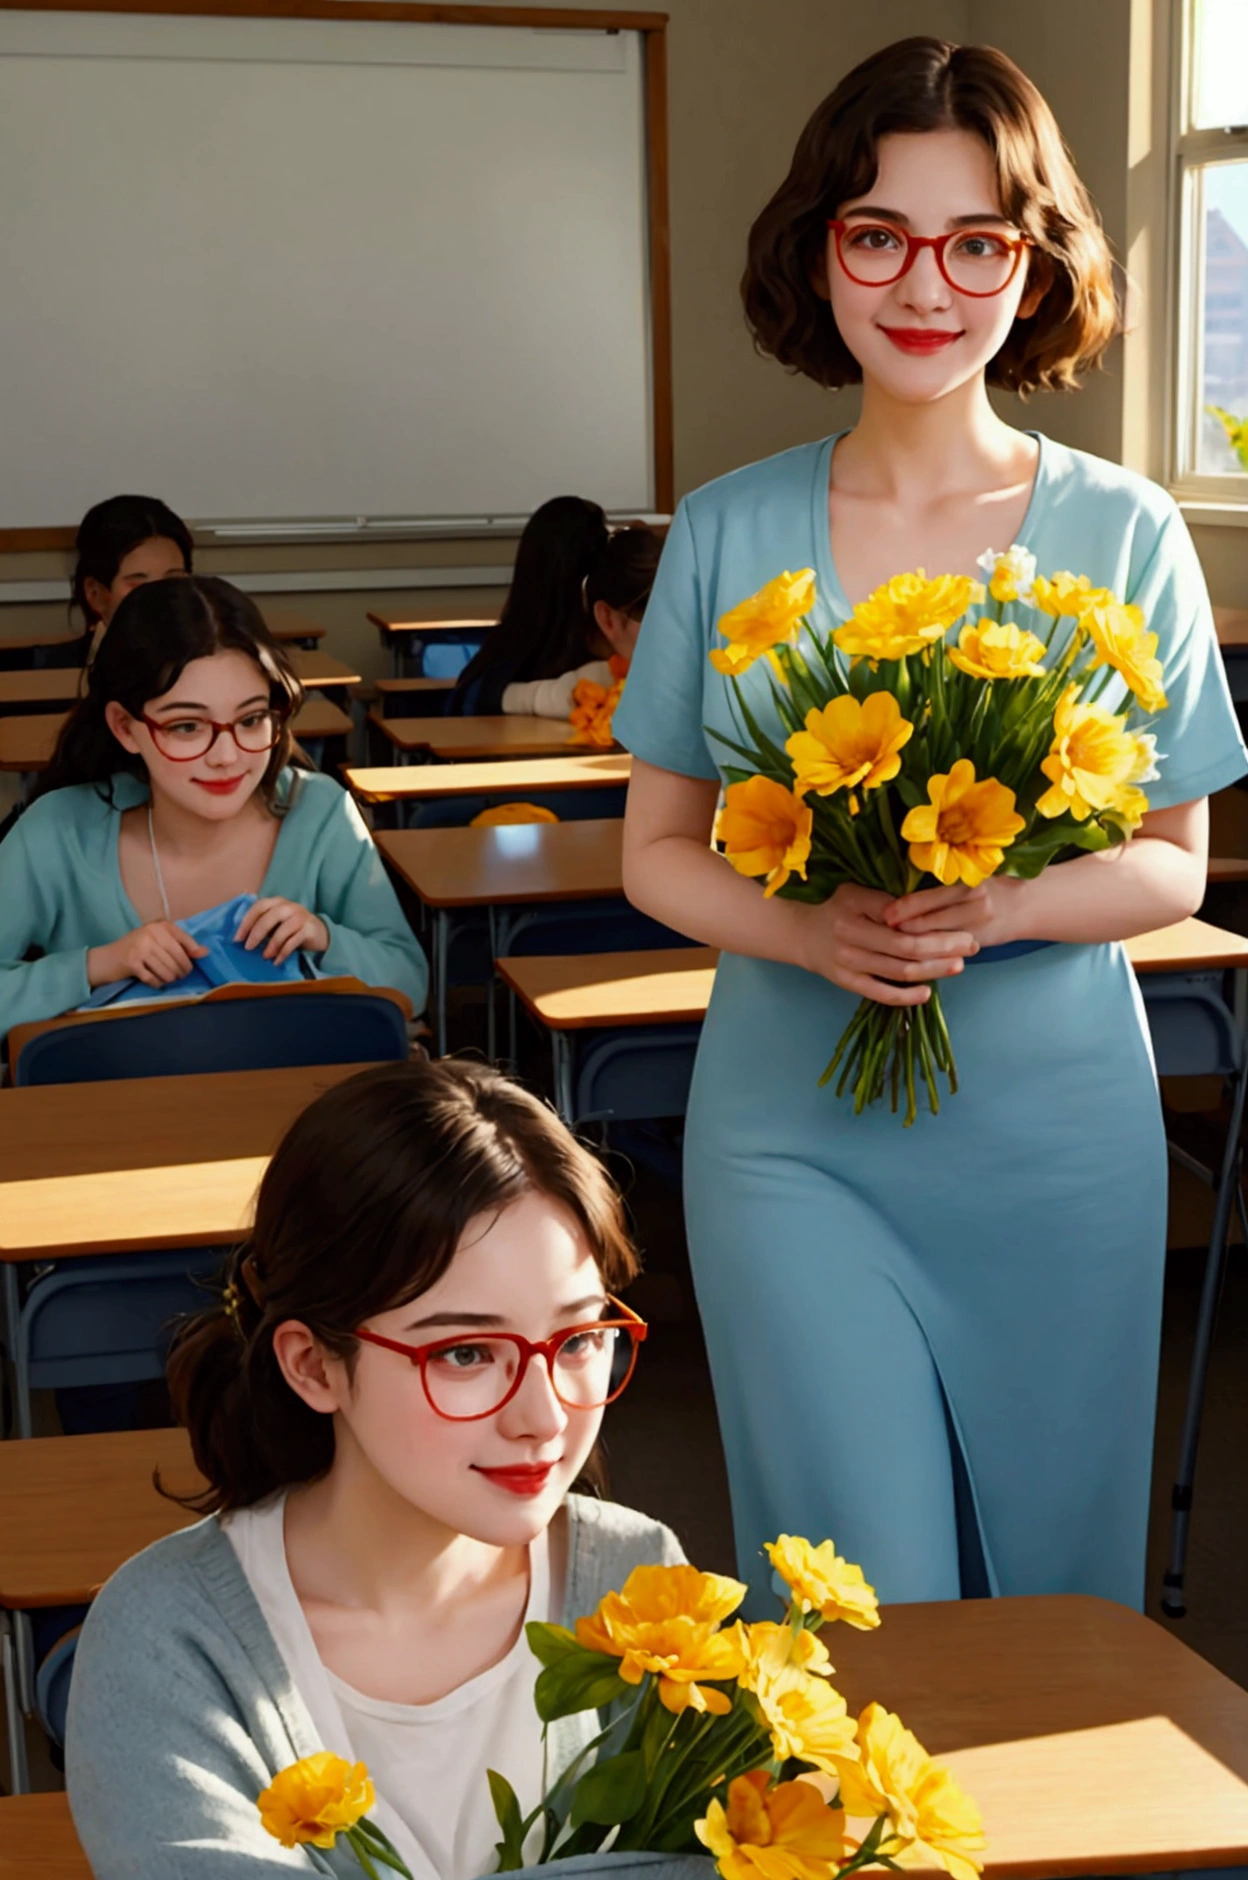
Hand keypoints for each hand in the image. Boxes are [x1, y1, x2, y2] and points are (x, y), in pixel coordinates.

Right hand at [87, 922, 208, 989]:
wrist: (105, 960)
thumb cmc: (135, 951)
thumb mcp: (156, 942)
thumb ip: (179, 945)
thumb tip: (205, 952)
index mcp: (158, 926)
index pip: (183, 938)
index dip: (193, 951)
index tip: (197, 960)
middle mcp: (150, 933)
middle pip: (177, 957)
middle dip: (182, 970)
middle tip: (180, 976)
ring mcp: (140, 947)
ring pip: (167, 970)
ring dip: (171, 979)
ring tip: (168, 979)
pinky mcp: (131, 962)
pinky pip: (154, 978)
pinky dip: (157, 983)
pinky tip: (156, 982)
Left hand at [234, 897, 329, 965]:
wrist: (320, 933)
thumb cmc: (292, 928)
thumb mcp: (276, 922)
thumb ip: (262, 924)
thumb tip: (241, 938)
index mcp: (278, 902)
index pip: (258, 907)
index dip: (246, 922)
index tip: (237, 938)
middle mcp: (289, 906)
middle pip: (269, 917)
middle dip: (256, 933)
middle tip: (248, 948)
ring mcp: (301, 916)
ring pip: (282, 931)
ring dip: (271, 945)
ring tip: (265, 956)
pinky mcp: (309, 929)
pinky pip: (293, 942)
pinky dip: (283, 953)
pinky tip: (277, 961)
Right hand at [794, 882, 978, 1006]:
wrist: (801, 934)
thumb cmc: (836, 907)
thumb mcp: (856, 892)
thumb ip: (887, 902)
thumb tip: (926, 911)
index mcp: (855, 912)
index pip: (903, 922)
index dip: (936, 926)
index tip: (963, 925)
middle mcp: (851, 940)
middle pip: (907, 948)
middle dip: (944, 947)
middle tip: (971, 945)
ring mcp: (849, 965)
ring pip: (899, 972)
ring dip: (933, 970)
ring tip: (958, 965)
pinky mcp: (847, 983)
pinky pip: (881, 994)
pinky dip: (906, 996)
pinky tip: (928, 991)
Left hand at [886, 876, 1033, 950]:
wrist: (1025, 904)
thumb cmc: (990, 884)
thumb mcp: (969, 876)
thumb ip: (941, 883)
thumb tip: (899, 887)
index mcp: (969, 882)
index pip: (930, 898)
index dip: (904, 907)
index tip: (884, 913)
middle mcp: (976, 904)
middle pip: (930, 921)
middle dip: (902, 928)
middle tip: (879, 931)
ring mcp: (978, 927)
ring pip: (936, 941)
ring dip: (912, 944)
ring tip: (889, 944)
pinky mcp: (978, 945)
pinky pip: (947, 953)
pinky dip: (928, 954)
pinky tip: (910, 956)